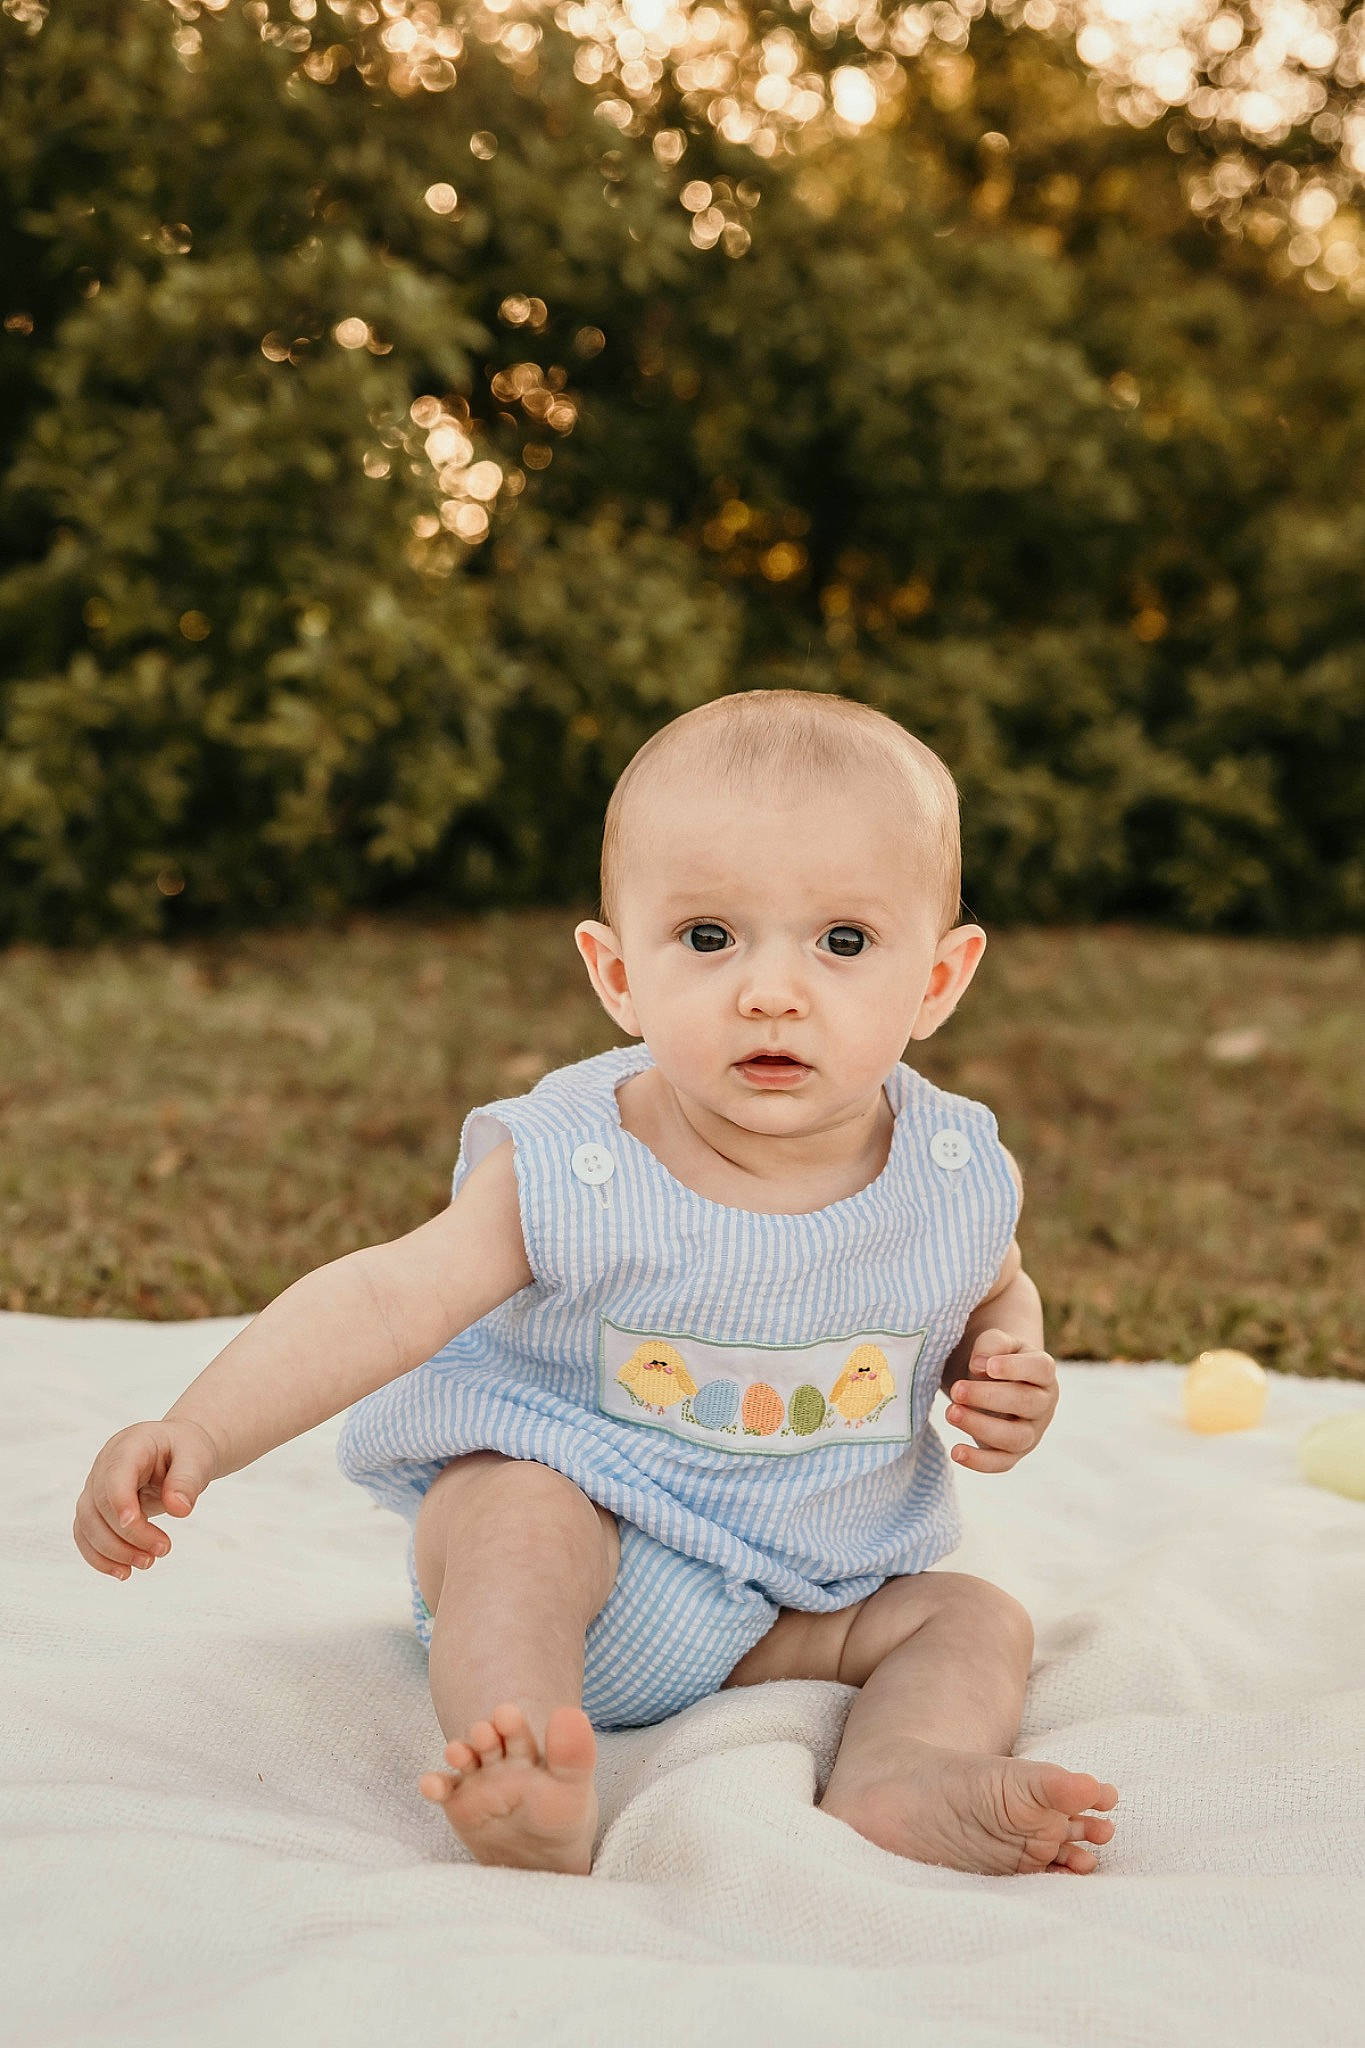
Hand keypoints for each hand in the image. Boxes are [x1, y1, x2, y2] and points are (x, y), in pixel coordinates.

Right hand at [73, 1419, 219, 1580]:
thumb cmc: (187, 1450)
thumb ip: (187, 1480)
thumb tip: (179, 1510)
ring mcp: (96, 1486)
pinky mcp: (96, 1507)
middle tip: (163, 1550)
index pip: (114, 1474)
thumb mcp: (197, 1457)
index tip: (133, 1523)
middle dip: (128, 1535)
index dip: (119, 1500)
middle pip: (99, 1505)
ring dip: (113, 1551)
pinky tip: (123, 1572)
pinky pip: (86, 1535)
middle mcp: (105, 1465)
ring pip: (87, 1524)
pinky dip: (100, 1557)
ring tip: (147, 1563)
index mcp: (130, 1445)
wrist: (180, 1451)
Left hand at [944, 1328, 1057, 1472]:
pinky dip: (979, 1462)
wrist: (994, 1381)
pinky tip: (956, 1452)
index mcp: (1043, 1372)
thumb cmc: (995, 1358)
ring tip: (951, 1413)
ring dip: (981, 1426)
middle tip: (957, 1390)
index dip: (1015, 1368)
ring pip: (1015, 1437)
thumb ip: (992, 1345)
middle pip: (1025, 1403)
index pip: (1040, 1369)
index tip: (986, 1367)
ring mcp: (1031, 1431)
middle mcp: (1043, 1404)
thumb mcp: (996, 1343)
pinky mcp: (1014, 1453)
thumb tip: (980, 1366)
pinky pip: (1002, 1463)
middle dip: (988, 1397)